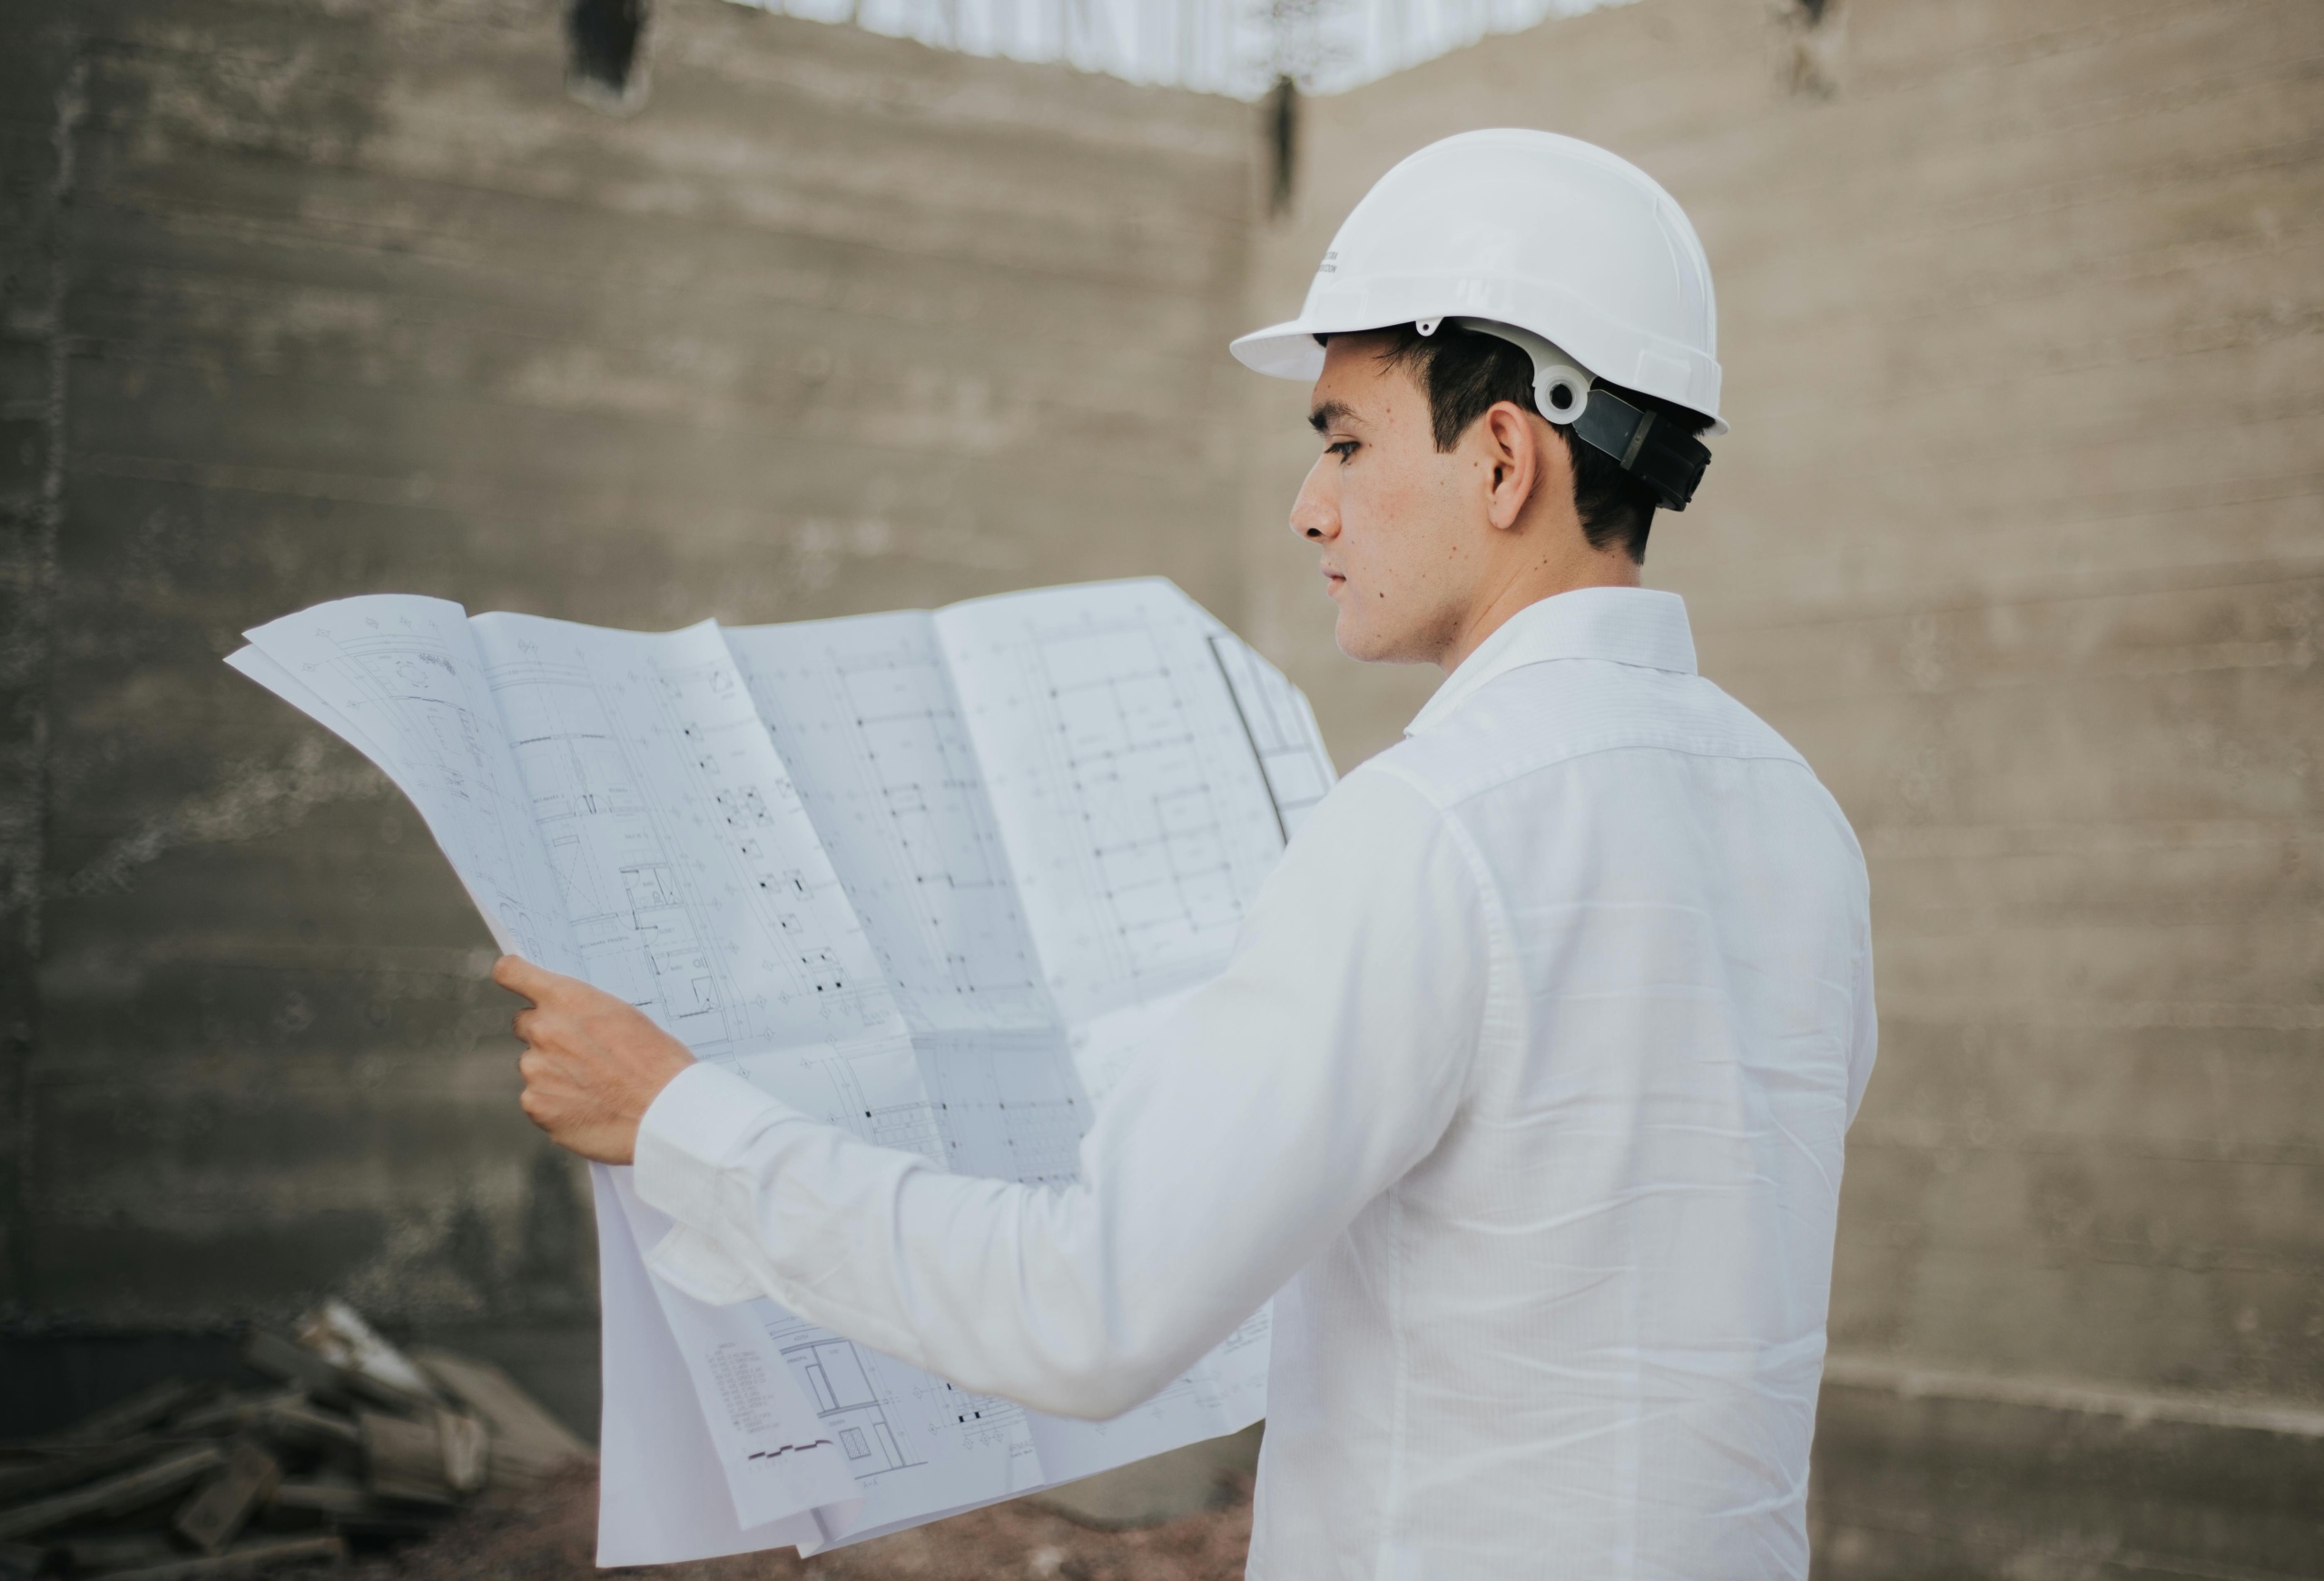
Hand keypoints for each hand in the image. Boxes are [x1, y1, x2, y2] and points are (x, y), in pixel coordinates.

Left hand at [494, 956, 695, 1163]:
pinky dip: (556, 1103)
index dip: (514, 975)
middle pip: (524, 1023)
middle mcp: (543, 1030)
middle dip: (546, 1033)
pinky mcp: (536, 1105)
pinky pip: (538, 1099)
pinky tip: (588, 1107)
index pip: (511, 972)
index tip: (516, 979)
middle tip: (581, 1050)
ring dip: (553, 1072)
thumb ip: (585, 1012)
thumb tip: (569, 1018)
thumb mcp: (626, 1017)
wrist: (665, 1112)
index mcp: (567, 999)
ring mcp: (535, 1070)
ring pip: (534, 1065)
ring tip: (594, 1086)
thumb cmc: (658, 1062)